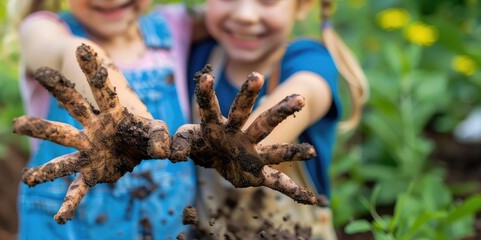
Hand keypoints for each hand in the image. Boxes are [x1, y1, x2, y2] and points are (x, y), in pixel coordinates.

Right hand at [12, 44, 170, 223]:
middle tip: (39, 73)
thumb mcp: (155, 132)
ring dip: (42, 136)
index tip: (82, 46)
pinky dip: (70, 203)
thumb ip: (160, 137)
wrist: (134, 151)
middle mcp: (93, 128)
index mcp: (111, 114)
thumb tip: (166, 150)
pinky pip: (77, 188)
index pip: (103, 89)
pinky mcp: (90, 172)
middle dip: (59, 90)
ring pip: (61, 142)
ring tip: (16, 126)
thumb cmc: (142, 133)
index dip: (94, 70)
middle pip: (74, 107)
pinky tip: (60, 217)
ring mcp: (87, 149)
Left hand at [170, 66, 317, 204]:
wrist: (218, 159)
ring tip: (311, 142)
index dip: (206, 94)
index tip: (204, 77)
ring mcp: (252, 152)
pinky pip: (278, 182)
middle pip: (252, 116)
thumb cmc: (202, 143)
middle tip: (259, 76)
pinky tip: (310, 199)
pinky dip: (293, 191)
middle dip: (254, 99)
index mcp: (217, 126)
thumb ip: (180, 144)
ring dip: (291, 147)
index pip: (210, 108)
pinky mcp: (257, 172)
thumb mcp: (187, 141)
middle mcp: (239, 135)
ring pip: (273, 143)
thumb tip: (170, 154)